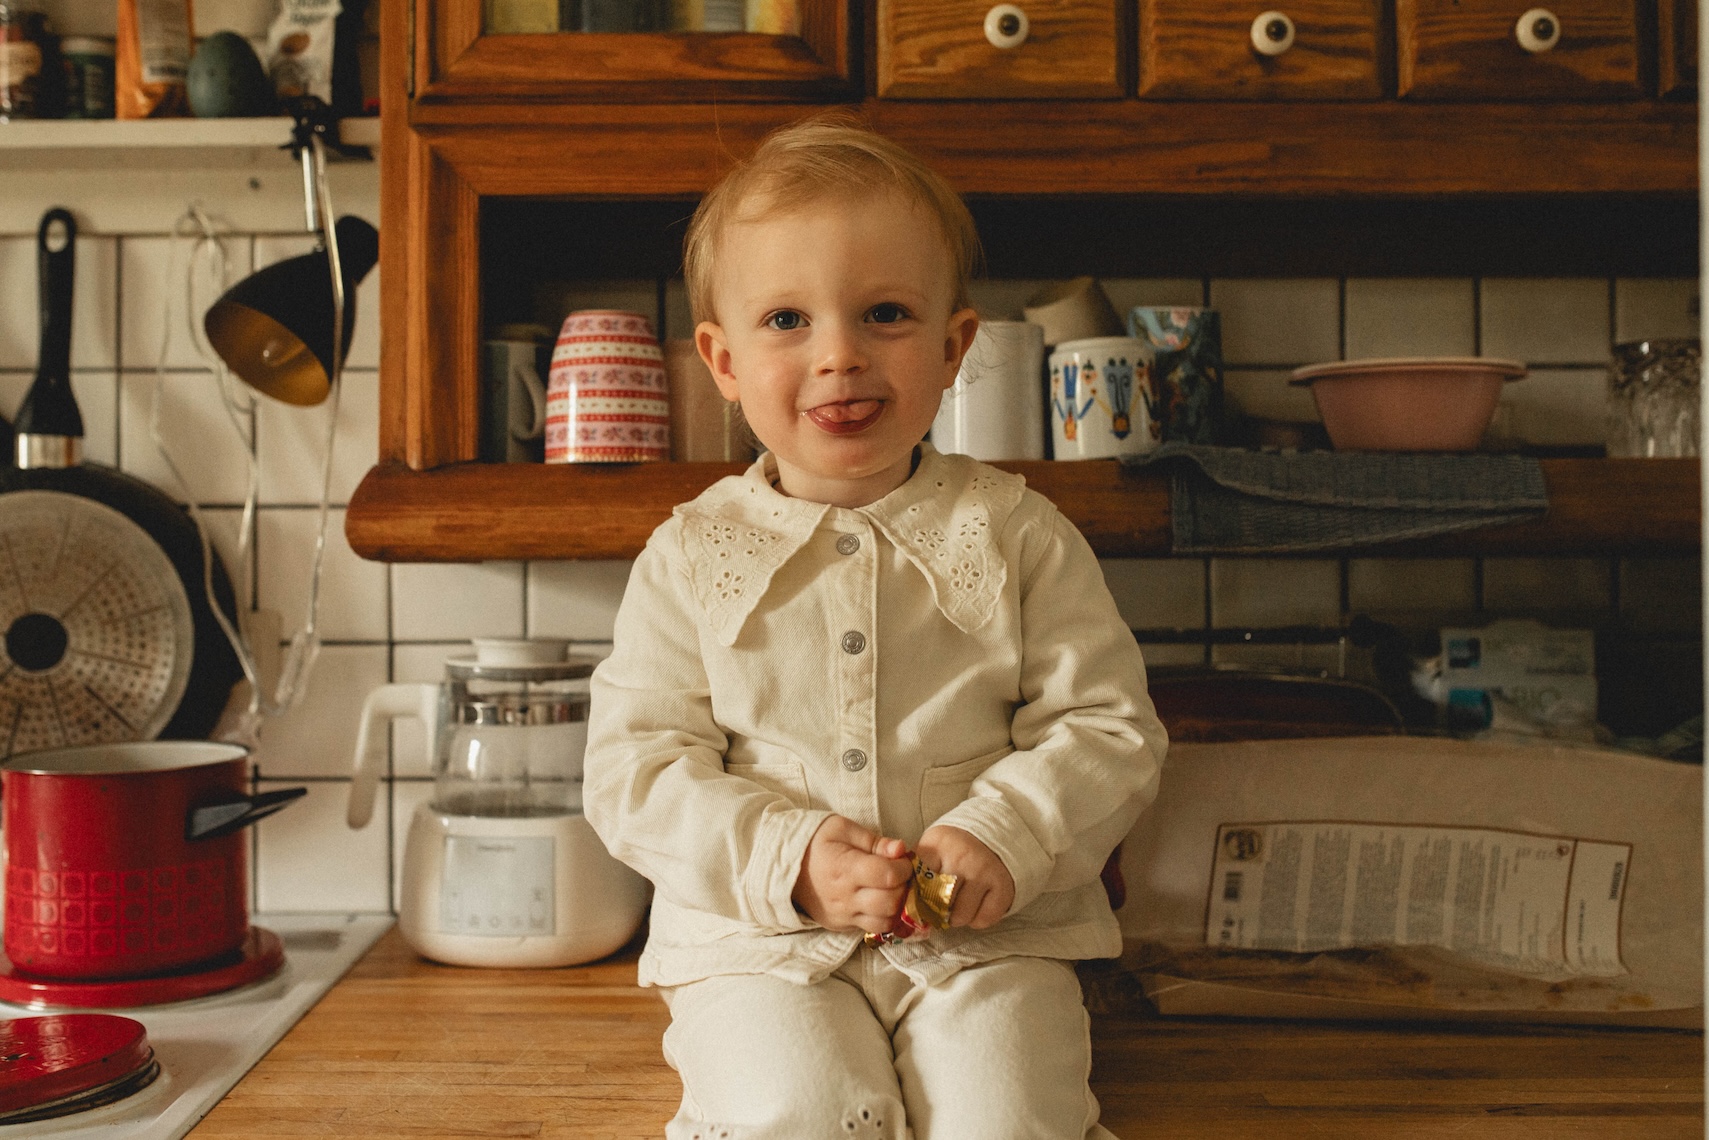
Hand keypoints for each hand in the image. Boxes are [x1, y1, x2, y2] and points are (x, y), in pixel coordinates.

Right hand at [792, 815, 912, 935]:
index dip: (904, 867)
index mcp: (844, 868)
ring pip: (884, 922)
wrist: (784, 864)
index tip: (902, 859)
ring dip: (896, 907)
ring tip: (892, 889)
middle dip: (904, 887)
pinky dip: (883, 917)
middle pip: (890, 902)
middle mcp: (843, 897)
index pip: (888, 875)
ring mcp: (841, 915)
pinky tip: (880, 900)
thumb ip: (874, 841)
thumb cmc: (816, 841)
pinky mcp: (840, 925)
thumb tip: (900, 849)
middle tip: (900, 875)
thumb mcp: (843, 829)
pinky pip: (871, 928)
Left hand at [916, 825, 1014, 930]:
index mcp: (939, 844)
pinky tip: (975, 905)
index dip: (916, 898)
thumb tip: (902, 906)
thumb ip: (916, 872)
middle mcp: (962, 856)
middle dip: (936, 911)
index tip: (919, 900)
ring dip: (956, 918)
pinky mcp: (1002, 887)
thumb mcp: (933, 850)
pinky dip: (977, 919)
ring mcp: (984, 872)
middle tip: (939, 905)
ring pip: (960, 916)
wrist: (995, 836)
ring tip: (958, 904)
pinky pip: (982, 920)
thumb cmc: (956, 850)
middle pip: (937, 904)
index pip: (918, 883)